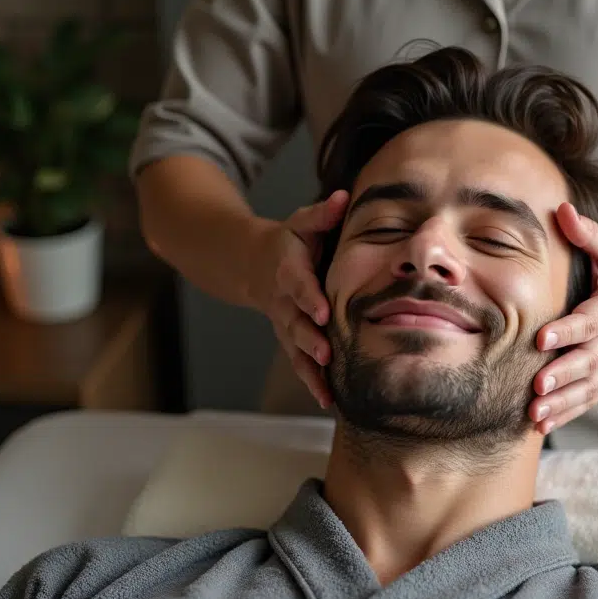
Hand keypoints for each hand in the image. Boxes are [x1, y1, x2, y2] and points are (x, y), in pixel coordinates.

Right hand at [252, 190, 349, 408]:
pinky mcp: (291, 341)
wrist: (254, 266)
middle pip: (295, 324)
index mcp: (289, 271)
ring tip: (327, 391)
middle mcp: (284, 303)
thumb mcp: (301, 223)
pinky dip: (312, 383)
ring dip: (311, 370)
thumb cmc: (289, 243)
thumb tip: (343, 198)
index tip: (324, 312)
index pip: (299, 285)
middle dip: (309, 340)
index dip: (310, 298)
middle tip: (325, 354)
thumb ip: (321, 214)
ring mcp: (286, 325)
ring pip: (296, 350)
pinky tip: (328, 401)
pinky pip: (300, 364)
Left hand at [529, 203, 597, 434]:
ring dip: (562, 402)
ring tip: (535, 414)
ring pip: (588, 386)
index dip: (568, 330)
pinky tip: (542, 426)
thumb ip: (587, 233)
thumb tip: (561, 209)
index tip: (542, 337)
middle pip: (589, 360)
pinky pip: (589, 399)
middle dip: (563, 374)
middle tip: (537, 385)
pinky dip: (568, 413)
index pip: (590, 320)